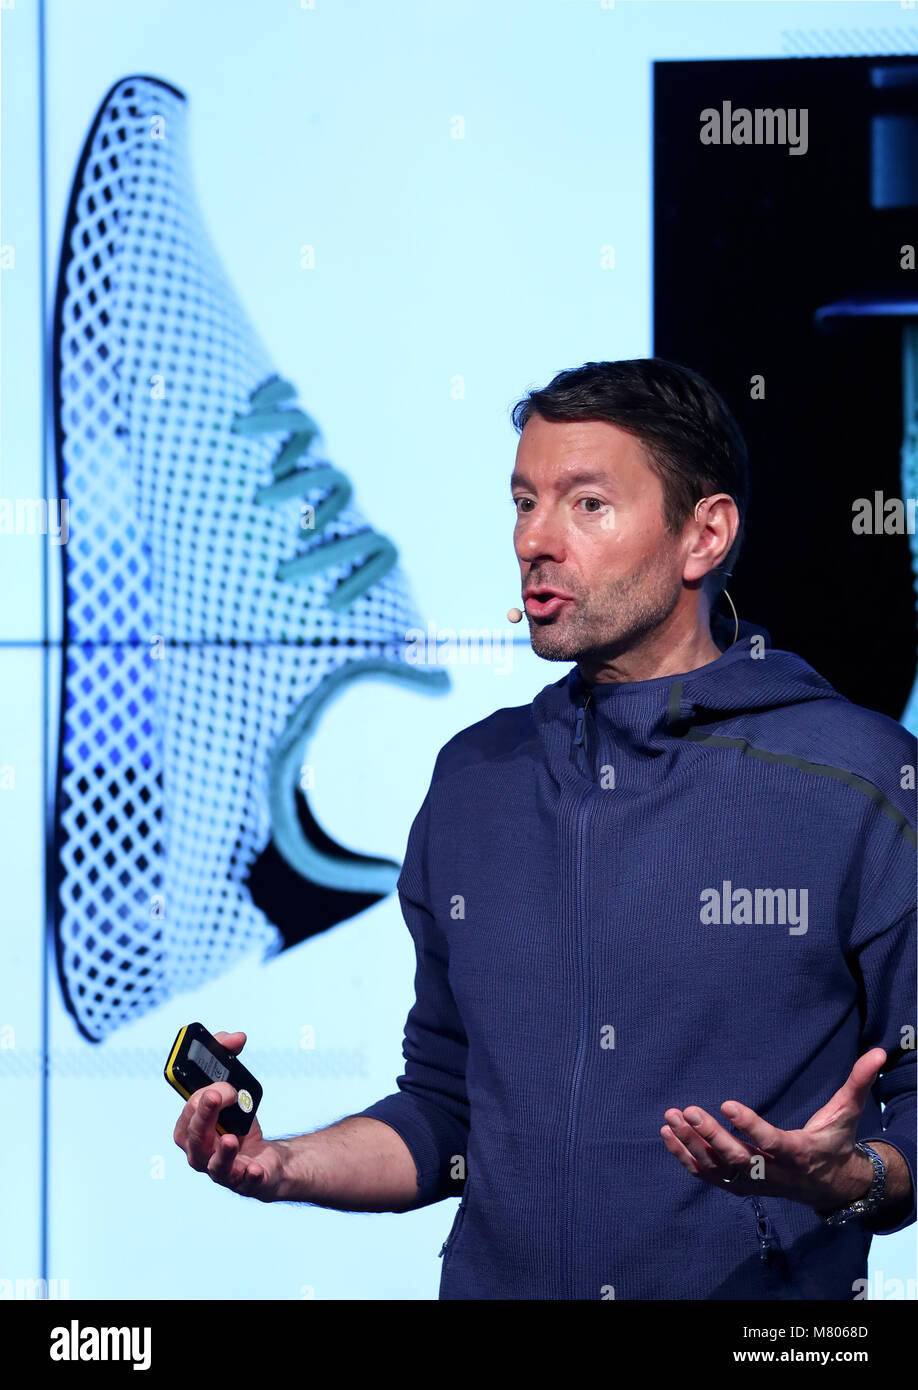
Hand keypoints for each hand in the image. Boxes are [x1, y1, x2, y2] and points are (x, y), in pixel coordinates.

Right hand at [173, 1030, 282, 1201]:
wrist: (266, 1160)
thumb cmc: (239, 1125)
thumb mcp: (234, 1089)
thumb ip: (229, 1057)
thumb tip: (237, 1038)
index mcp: (192, 1129)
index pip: (185, 1114)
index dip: (194, 1097)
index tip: (212, 1083)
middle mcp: (200, 1152)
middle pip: (194, 1137)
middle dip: (203, 1115)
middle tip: (216, 1094)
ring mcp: (220, 1170)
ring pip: (212, 1165)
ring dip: (220, 1152)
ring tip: (229, 1137)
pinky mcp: (244, 1182)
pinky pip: (244, 1182)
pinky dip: (248, 1175)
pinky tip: (254, 1168)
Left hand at [660, 1047, 886, 1208]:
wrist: (832, 1185)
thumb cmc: (835, 1141)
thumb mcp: (848, 1113)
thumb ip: (858, 1082)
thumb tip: (880, 1051)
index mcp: (799, 1153)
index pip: (771, 1142)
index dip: (749, 1126)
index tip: (726, 1104)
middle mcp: (774, 1172)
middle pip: (738, 1160)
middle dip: (710, 1137)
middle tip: (687, 1111)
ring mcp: (755, 1183)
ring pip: (718, 1170)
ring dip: (691, 1145)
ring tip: (670, 1120)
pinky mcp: (740, 1185)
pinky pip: (709, 1176)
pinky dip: (686, 1159)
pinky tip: (667, 1137)